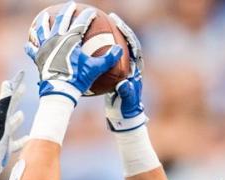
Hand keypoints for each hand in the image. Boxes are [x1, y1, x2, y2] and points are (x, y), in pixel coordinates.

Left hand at [0, 72, 26, 179]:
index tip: (22, 74)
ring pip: (12, 124)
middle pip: (10, 107)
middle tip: (23, 88)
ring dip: (17, 118)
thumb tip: (7, 83)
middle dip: (17, 97)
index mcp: (0, 113)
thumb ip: (5, 100)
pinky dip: (23, 140)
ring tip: (22, 115)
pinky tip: (28, 139)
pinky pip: (17, 142)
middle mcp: (1, 122)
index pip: (10, 95)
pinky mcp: (7, 146)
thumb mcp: (1, 116)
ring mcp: (4, 134)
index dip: (16, 84)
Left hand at [25, 3, 123, 103]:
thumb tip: (119, 48)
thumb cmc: (78, 79)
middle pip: (62, 20)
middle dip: (68, 11)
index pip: (81, 23)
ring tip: (44, 16)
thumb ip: (109, 58)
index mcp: (70, 40)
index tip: (92, 12)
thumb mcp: (96, 68)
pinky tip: (28, 43)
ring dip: (44, 22)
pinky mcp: (38, 58)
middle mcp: (56, 39)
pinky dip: (30, 45)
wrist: (59, 91)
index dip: (87, 16)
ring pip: (43, 29)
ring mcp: (45, 47)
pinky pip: (32, 49)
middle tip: (71, 5)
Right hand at [103, 12, 145, 132]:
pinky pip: (106, 57)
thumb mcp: (126, 101)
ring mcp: (122, 68)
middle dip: (119, 28)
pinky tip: (89, 43)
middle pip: (126, 42)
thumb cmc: (126, 110)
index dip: (128, 34)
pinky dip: (99, 49)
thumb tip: (124, 83)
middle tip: (111, 17)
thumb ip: (127, 92)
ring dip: (109, 35)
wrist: (124, 117)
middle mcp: (130, 66)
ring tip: (102, 25)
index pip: (133, 47)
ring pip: (116, 47)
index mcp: (135, 69)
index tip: (120, 24)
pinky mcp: (114, 73)